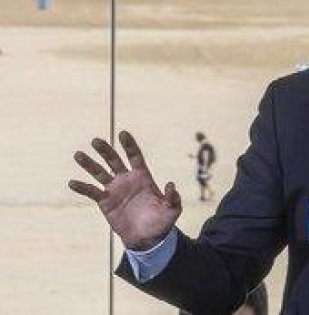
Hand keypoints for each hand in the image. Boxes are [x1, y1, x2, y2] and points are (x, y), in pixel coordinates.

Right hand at [68, 130, 181, 250]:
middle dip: (106, 150)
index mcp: (143, 177)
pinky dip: (82, 187)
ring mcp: (114, 190)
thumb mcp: (172, 210)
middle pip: (114, 161)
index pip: (135, 157)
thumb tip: (170, 185)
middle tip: (96, 140)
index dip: (129, 145)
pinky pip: (92, 192)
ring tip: (78, 154)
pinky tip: (72, 182)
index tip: (123, 133)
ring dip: (89, 164)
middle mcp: (127, 180)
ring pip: (100, 173)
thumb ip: (173, 197)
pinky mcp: (105, 202)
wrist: (147, 237)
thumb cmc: (161, 221)